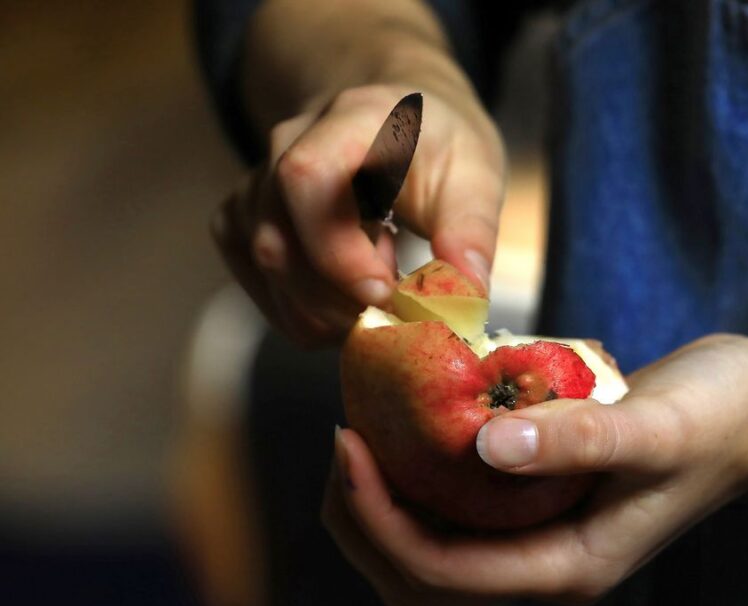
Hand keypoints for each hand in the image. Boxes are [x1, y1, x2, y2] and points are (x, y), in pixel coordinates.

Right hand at [211, 83, 504, 345]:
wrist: (402, 126)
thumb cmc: (438, 148)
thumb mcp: (476, 176)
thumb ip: (470, 233)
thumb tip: (464, 296)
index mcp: (351, 120)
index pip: (307, 178)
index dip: (336, 251)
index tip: (385, 293)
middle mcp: (286, 144)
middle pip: (279, 242)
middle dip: (339, 300)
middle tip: (397, 312)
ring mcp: (258, 184)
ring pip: (268, 271)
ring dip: (327, 310)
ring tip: (382, 288)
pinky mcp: (244, 222)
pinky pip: (262, 288)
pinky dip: (307, 316)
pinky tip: (348, 299)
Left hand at [322, 334, 747, 605]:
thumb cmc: (719, 418)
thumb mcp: (656, 427)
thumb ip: (577, 439)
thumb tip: (484, 443)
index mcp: (568, 566)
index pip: (441, 570)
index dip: (379, 517)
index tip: (351, 444)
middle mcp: (545, 562)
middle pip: (419, 575)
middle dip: (364, 521)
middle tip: (345, 441)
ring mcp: (542, 534)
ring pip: (432, 546)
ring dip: (383, 503)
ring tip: (363, 433)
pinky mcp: (542, 499)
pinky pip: (458, 507)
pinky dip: (418, 477)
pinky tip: (411, 422)